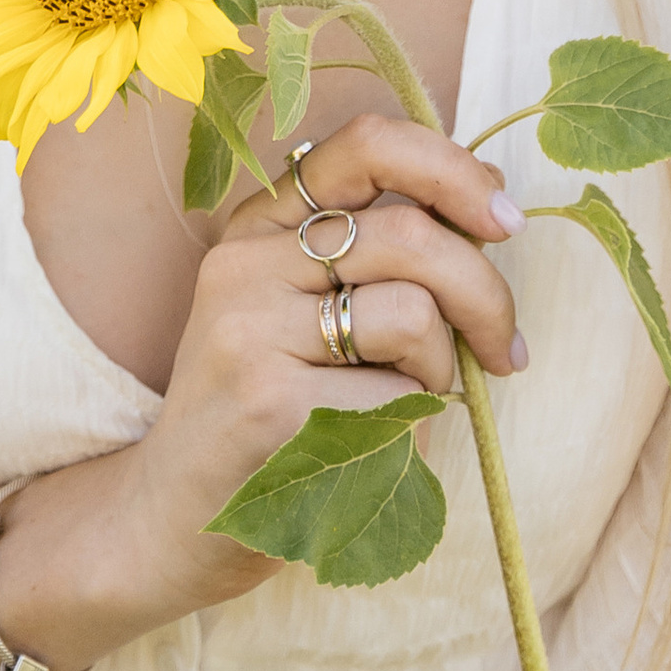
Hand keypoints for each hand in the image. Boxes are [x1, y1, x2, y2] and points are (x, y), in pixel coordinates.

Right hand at [110, 115, 523, 623]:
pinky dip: (413, 428)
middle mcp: (247, 264)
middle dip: (486, 293)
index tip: (503, 216)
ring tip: (409, 406)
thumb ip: (369, 259)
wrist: (165, 524)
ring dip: (443, 370)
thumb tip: (489, 211)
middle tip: (506, 349)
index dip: (452, 169)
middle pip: (412, 234)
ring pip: (415, 316)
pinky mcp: (273, 408)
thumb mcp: (291, 313)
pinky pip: (399, 399)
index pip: (367, 145)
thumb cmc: (260, 416)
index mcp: (258, 226)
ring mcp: (252, 332)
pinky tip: (371, 454)